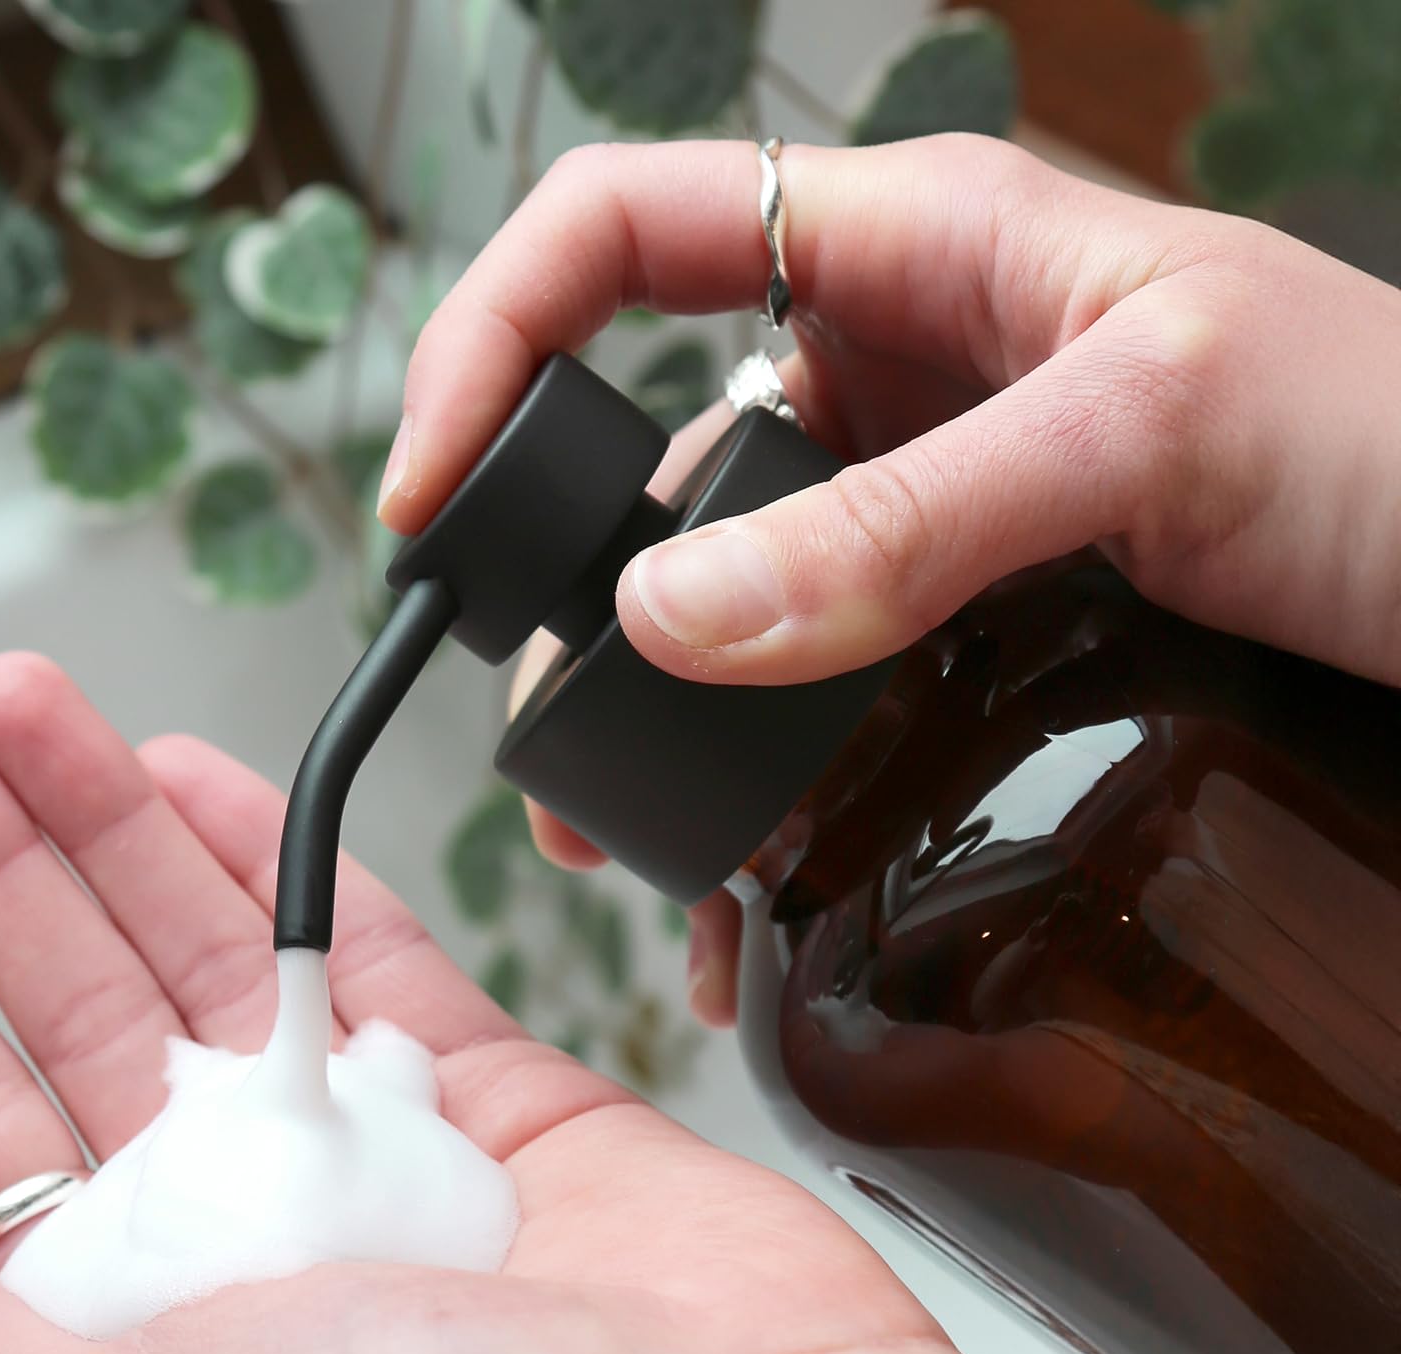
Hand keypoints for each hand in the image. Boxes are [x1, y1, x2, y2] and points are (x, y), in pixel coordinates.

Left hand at [0, 654, 1141, 1353]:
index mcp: (139, 1319)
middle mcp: (242, 1230)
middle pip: (78, 1004)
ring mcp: (365, 1149)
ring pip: (208, 949)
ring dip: (108, 826)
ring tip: (22, 708)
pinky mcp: (489, 1092)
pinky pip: (366, 943)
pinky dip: (281, 857)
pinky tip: (196, 774)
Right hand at [393, 134, 1400, 1020]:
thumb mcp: (1159, 438)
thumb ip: (908, 522)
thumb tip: (665, 619)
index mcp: (921, 244)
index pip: (622, 233)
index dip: (492, 336)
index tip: (433, 489)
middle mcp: (898, 368)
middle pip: (648, 445)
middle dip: (566, 588)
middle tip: (549, 736)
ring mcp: (923, 505)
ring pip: (723, 597)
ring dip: (662, 718)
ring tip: (643, 847)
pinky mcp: (958, 622)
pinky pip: (812, 690)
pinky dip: (763, 784)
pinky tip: (748, 881)